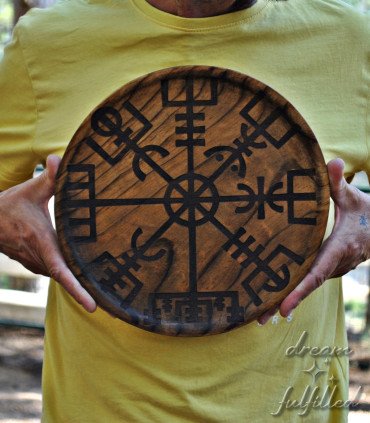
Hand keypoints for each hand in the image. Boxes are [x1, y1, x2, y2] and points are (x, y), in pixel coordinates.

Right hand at [0, 155, 95, 311]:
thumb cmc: (8, 206)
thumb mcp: (30, 191)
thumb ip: (49, 178)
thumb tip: (59, 158)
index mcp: (41, 242)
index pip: (62, 271)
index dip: (77, 289)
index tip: (92, 305)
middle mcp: (38, 257)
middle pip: (66, 278)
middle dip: (86, 289)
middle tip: (111, 297)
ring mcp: (34, 263)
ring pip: (60, 275)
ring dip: (77, 280)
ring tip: (102, 288)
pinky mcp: (33, 263)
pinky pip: (54, 270)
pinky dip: (68, 273)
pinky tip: (82, 270)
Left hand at [258, 158, 369, 324]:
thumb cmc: (365, 213)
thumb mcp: (353, 198)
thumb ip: (338, 183)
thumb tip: (332, 161)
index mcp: (339, 249)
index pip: (316, 272)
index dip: (300, 290)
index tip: (283, 307)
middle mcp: (334, 265)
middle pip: (306, 286)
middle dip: (283, 302)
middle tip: (258, 318)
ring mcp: (330, 270)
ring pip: (305, 286)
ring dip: (283, 299)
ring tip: (256, 313)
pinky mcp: (326, 269)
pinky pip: (307, 281)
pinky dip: (290, 291)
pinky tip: (269, 299)